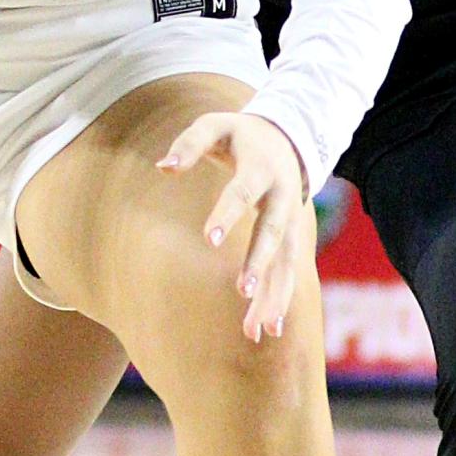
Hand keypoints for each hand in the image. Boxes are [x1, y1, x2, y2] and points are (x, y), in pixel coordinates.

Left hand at [158, 112, 307, 342]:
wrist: (288, 138)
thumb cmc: (240, 134)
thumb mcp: (215, 126)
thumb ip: (189, 144)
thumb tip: (163, 167)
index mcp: (261, 168)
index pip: (242, 193)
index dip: (227, 214)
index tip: (209, 239)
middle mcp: (283, 198)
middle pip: (272, 233)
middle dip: (260, 262)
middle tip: (244, 290)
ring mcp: (292, 221)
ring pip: (286, 262)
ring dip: (275, 295)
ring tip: (261, 329)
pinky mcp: (292, 239)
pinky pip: (287, 273)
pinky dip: (278, 301)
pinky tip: (264, 330)